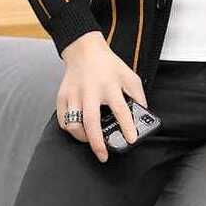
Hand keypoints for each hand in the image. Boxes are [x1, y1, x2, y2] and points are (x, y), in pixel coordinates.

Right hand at [57, 31, 147, 162]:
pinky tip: (79, 130)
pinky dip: (70, 130)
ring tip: (92, 141)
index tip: (131, 139)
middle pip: (92, 121)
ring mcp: (74, 94)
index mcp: (109, 84)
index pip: (120, 109)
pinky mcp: (62, 96)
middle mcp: (90, 90)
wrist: (84, 50)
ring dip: (83, 138)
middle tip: (104, 156)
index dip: (127, 126)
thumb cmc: (108, 64)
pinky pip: (63, 120)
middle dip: (97, 143)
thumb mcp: (128, 75)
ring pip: (74, 124)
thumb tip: (143, 113)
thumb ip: (138, 94)